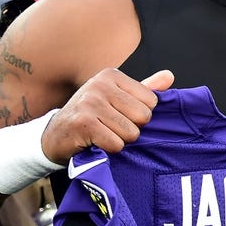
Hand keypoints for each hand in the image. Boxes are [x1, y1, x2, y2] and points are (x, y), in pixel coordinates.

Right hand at [39, 68, 174, 162]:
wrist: (55, 135)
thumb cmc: (91, 116)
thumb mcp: (117, 99)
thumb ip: (144, 89)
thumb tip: (169, 76)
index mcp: (112, 75)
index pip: (151, 101)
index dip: (140, 116)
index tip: (120, 116)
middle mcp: (100, 85)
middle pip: (143, 117)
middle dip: (132, 129)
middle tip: (112, 127)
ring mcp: (90, 103)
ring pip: (131, 133)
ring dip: (120, 140)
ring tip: (103, 134)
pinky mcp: (83, 124)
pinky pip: (116, 144)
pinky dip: (109, 149)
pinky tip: (96, 142)